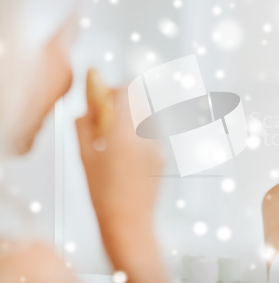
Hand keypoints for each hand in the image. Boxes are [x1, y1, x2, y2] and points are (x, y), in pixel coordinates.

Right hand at [76, 85, 169, 282]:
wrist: (129, 222)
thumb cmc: (103, 194)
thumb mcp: (84, 158)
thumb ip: (83, 127)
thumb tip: (84, 109)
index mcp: (123, 134)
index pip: (127, 90)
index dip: (114, 87)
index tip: (103, 94)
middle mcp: (145, 136)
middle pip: (140, 99)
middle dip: (123, 100)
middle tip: (107, 113)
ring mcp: (158, 145)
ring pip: (147, 114)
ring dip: (132, 115)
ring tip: (116, 134)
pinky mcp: (164, 155)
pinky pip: (152, 132)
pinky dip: (140, 131)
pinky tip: (127, 150)